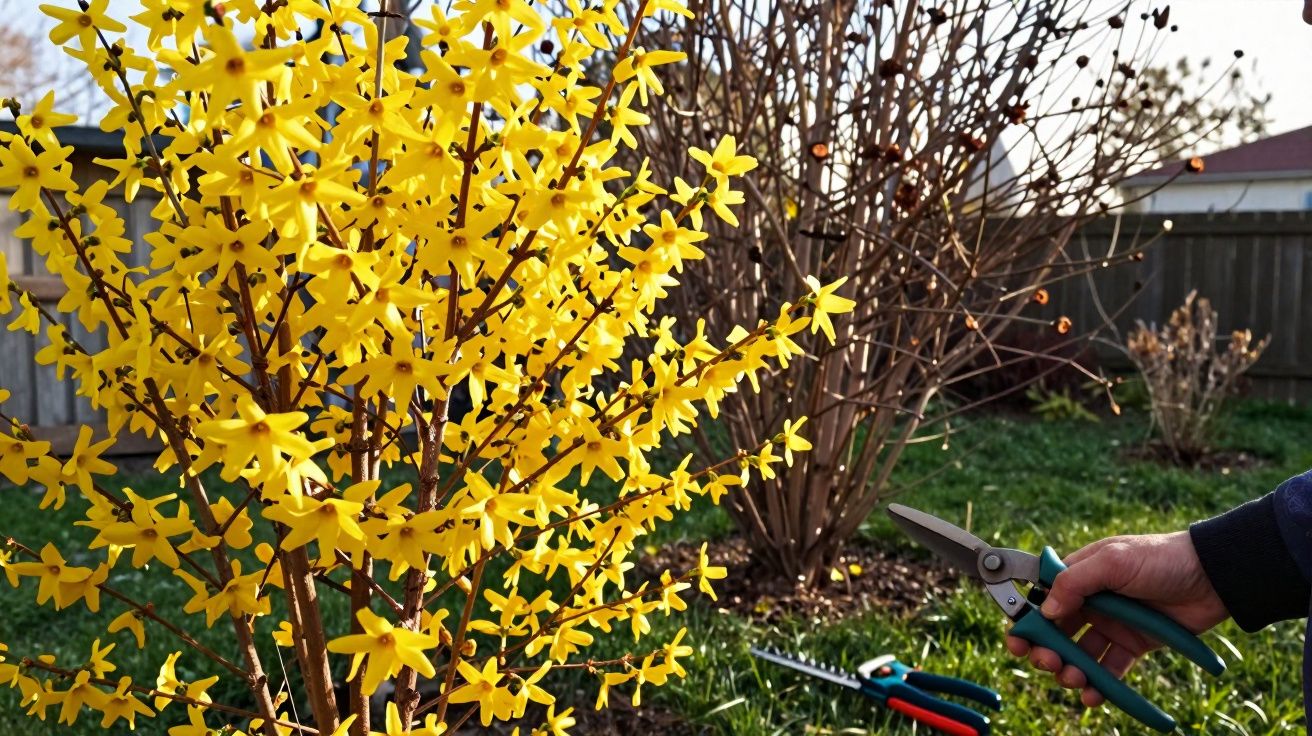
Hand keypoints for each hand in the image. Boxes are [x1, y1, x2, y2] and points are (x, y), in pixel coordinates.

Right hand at [1004, 532, 1228, 706]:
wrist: (1213, 577)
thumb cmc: (1161, 558)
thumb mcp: (1113, 561)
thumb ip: (1075, 583)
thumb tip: (1046, 610)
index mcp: (1080, 574)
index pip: (1042, 598)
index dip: (1026, 619)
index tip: (1018, 639)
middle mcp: (1091, 601)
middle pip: (1055, 631)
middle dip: (1045, 650)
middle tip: (1047, 662)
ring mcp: (1111, 625)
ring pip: (1078, 654)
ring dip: (1069, 670)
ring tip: (1073, 678)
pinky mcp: (1133, 645)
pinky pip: (1109, 670)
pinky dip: (1098, 686)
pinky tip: (1092, 695)